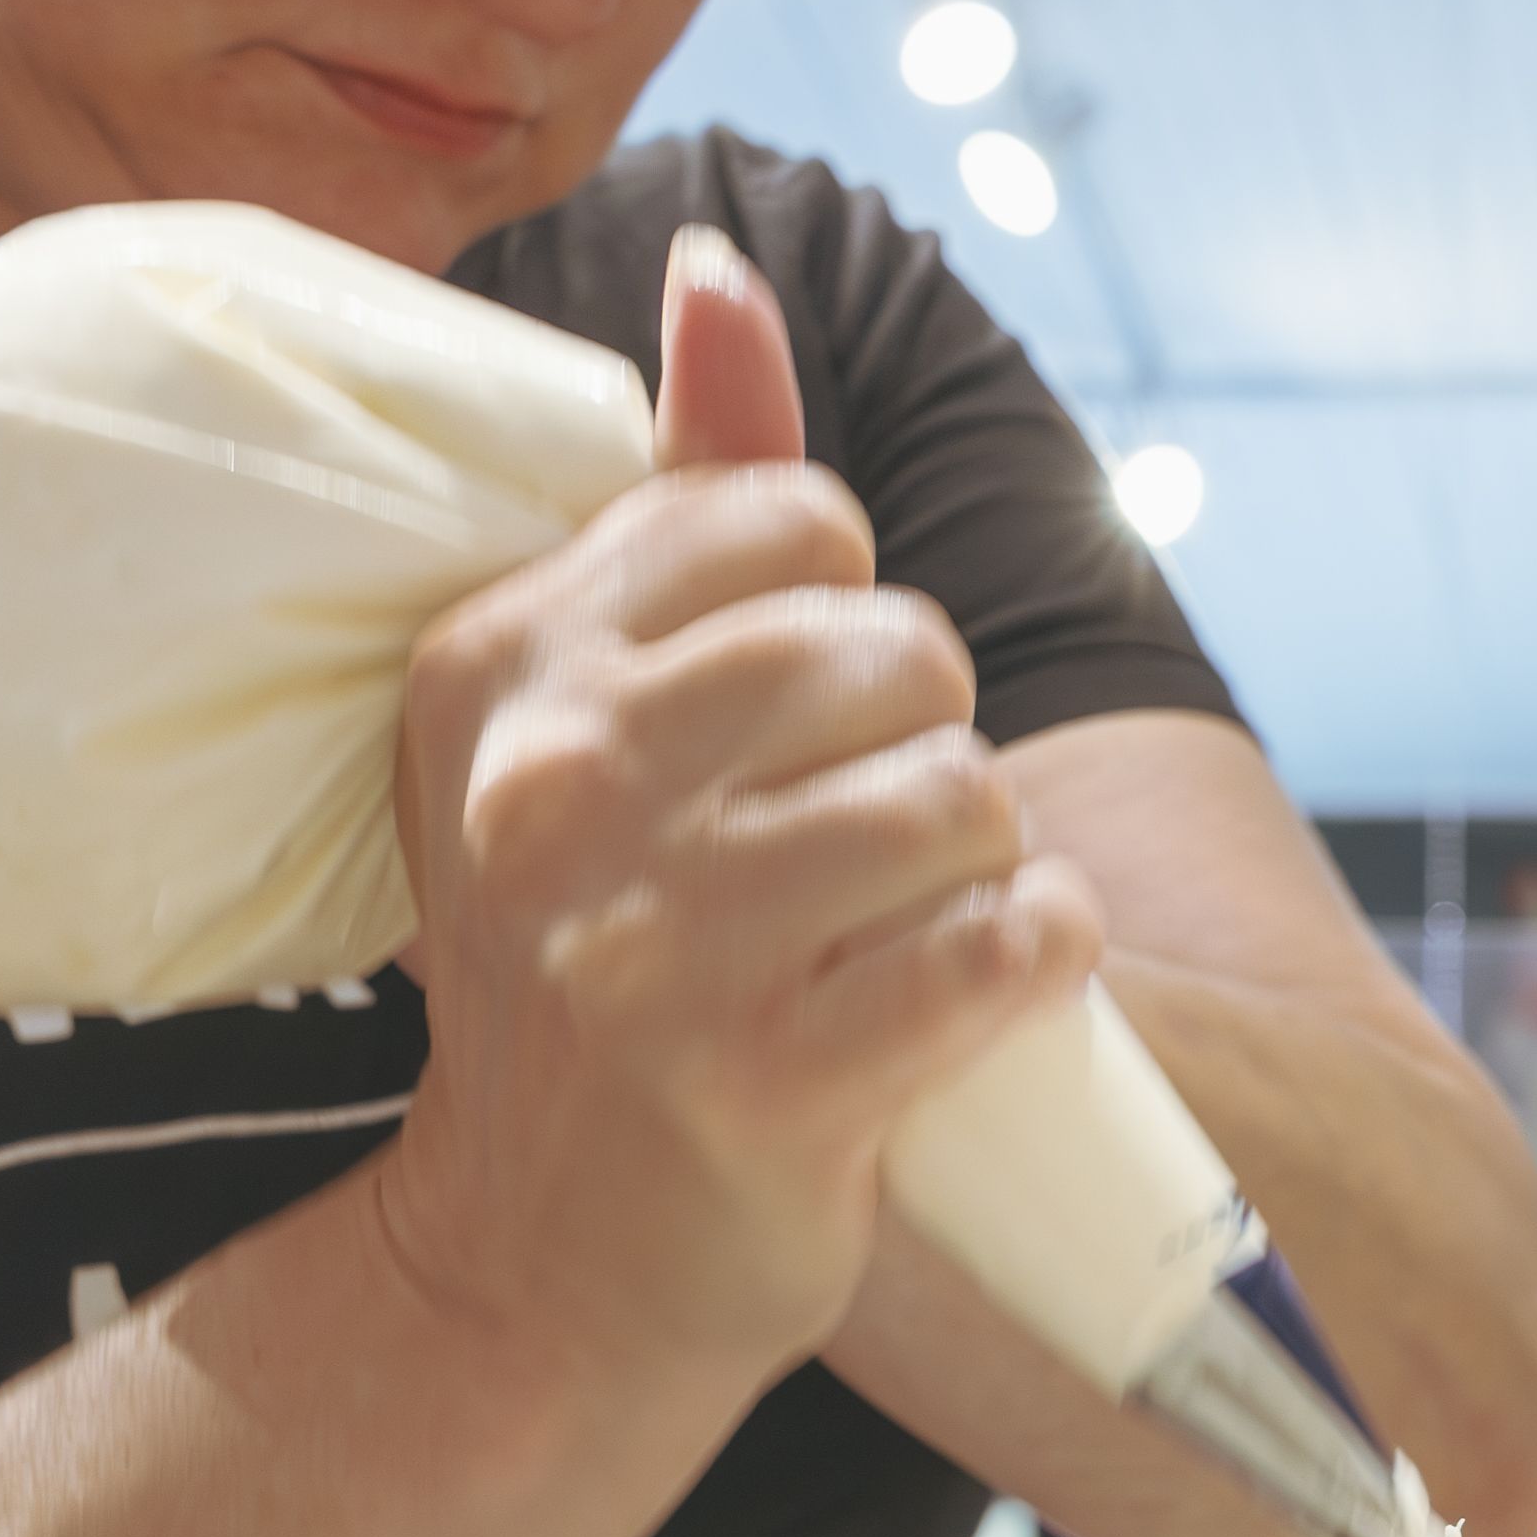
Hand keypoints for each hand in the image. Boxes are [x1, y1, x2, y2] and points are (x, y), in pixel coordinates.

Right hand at [361, 229, 1087, 1389]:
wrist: (527, 1268)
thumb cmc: (593, 965)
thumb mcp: (587, 717)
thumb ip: (679, 490)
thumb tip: (721, 267)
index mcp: (502, 664)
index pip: (796, 523)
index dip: (849, 616)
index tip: (792, 729)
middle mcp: (553, 788)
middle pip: (896, 649)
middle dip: (927, 739)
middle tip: (861, 849)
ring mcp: (649, 943)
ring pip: (962, 795)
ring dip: (983, 863)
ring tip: (905, 927)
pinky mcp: (761, 1084)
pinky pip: (1002, 949)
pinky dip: (1034, 959)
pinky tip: (980, 986)